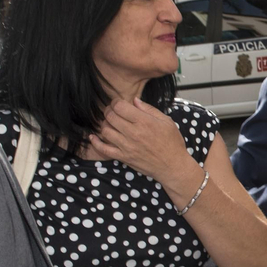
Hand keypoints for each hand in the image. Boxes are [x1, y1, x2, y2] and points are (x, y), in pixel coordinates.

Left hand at [83, 97, 200, 198]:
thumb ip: (149, 109)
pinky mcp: (123, 157)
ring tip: (110, 123)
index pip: (119, 106)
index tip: (118, 103)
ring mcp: (126, 146)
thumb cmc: (172, 143)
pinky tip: (93, 137)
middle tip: (112, 111)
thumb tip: (134, 100)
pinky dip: (96, 142)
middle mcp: (133, 133)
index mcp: (144, 121)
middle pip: (110, 116)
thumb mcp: (166, 121)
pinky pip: (104, 149)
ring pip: (105, 130)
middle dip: (109, 111)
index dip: (116, 101)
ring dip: (105, 124)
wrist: (173, 166)